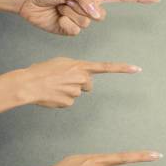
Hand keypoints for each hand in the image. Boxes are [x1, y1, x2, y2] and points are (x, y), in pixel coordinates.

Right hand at [12, 57, 140, 107]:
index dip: (122, 68)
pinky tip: (52, 95)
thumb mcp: (62, 62)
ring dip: (68, 90)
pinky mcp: (69, 103)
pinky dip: (61, 99)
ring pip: (77, 93)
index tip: (137, 69)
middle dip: (79, 83)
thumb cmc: (42, 70)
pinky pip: (69, 102)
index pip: (106, 67)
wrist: (28, 83)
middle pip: (88, 84)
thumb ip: (77, 68)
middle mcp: (82, 78)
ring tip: (53, 86)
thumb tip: (84, 80)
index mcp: (80, 66)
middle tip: (63, 80)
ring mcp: (76, 92)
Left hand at [18, 0, 158, 35]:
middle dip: (83, 8)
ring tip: (60, 6)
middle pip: (101, 16)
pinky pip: (76, 32)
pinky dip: (66, 25)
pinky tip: (57, 17)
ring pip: (87, 24)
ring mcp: (81, 19)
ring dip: (71, 15)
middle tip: (67, 0)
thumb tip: (98, 14)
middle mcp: (90, 7)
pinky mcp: (70, 30)